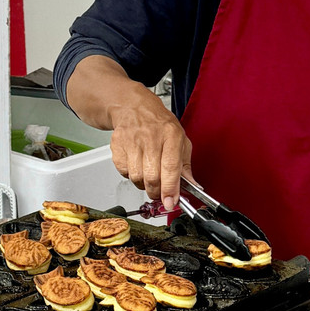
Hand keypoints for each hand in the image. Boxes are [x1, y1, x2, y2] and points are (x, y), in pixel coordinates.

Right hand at [108, 86, 192, 210]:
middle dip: (157, 192)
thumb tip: (192, 186)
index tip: (171, 202)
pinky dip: (131, 175)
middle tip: (160, 193)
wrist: (133, 108)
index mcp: (171, 135)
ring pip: (136, 177)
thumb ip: (185, 165)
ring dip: (144, 185)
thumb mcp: (180, 140)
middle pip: (152, 177)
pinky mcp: (117, 146)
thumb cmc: (159, 124)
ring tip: (149, 177)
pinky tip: (137, 166)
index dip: (171, 189)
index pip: (170, 168)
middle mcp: (151, 137)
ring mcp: (132, 141)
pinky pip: (124, 172)